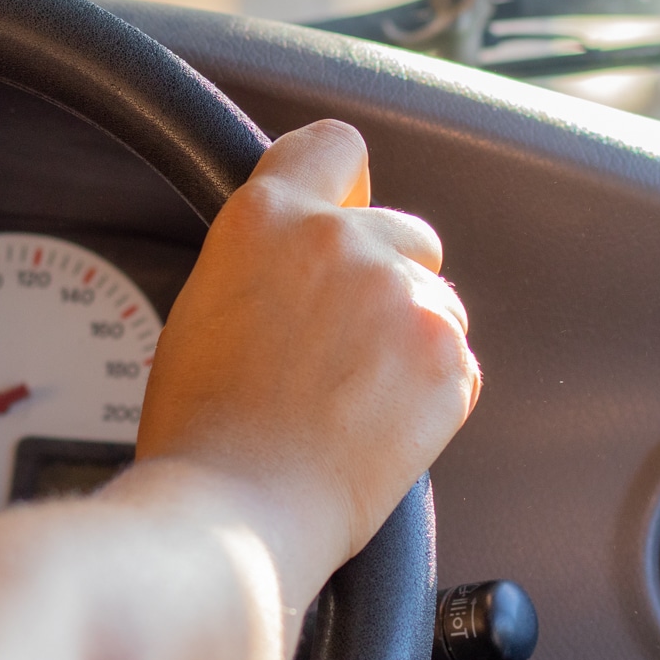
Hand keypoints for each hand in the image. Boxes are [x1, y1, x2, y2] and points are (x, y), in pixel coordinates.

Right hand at [134, 119, 479, 599]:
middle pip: (404, 232)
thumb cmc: (202, 432)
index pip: (334, 147)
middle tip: (339, 349)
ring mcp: (402, 298)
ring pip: (434, 302)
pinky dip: (431, 396)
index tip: (348, 209)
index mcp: (268, 218)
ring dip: (408, 342)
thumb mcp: (205, 307)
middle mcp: (341, 241)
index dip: (345, 184)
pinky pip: (458, 365)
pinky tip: (376, 430)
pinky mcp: (447, 359)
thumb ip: (264, 264)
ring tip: (350, 404)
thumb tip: (300, 269)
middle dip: (385, 280)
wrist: (234, 512)